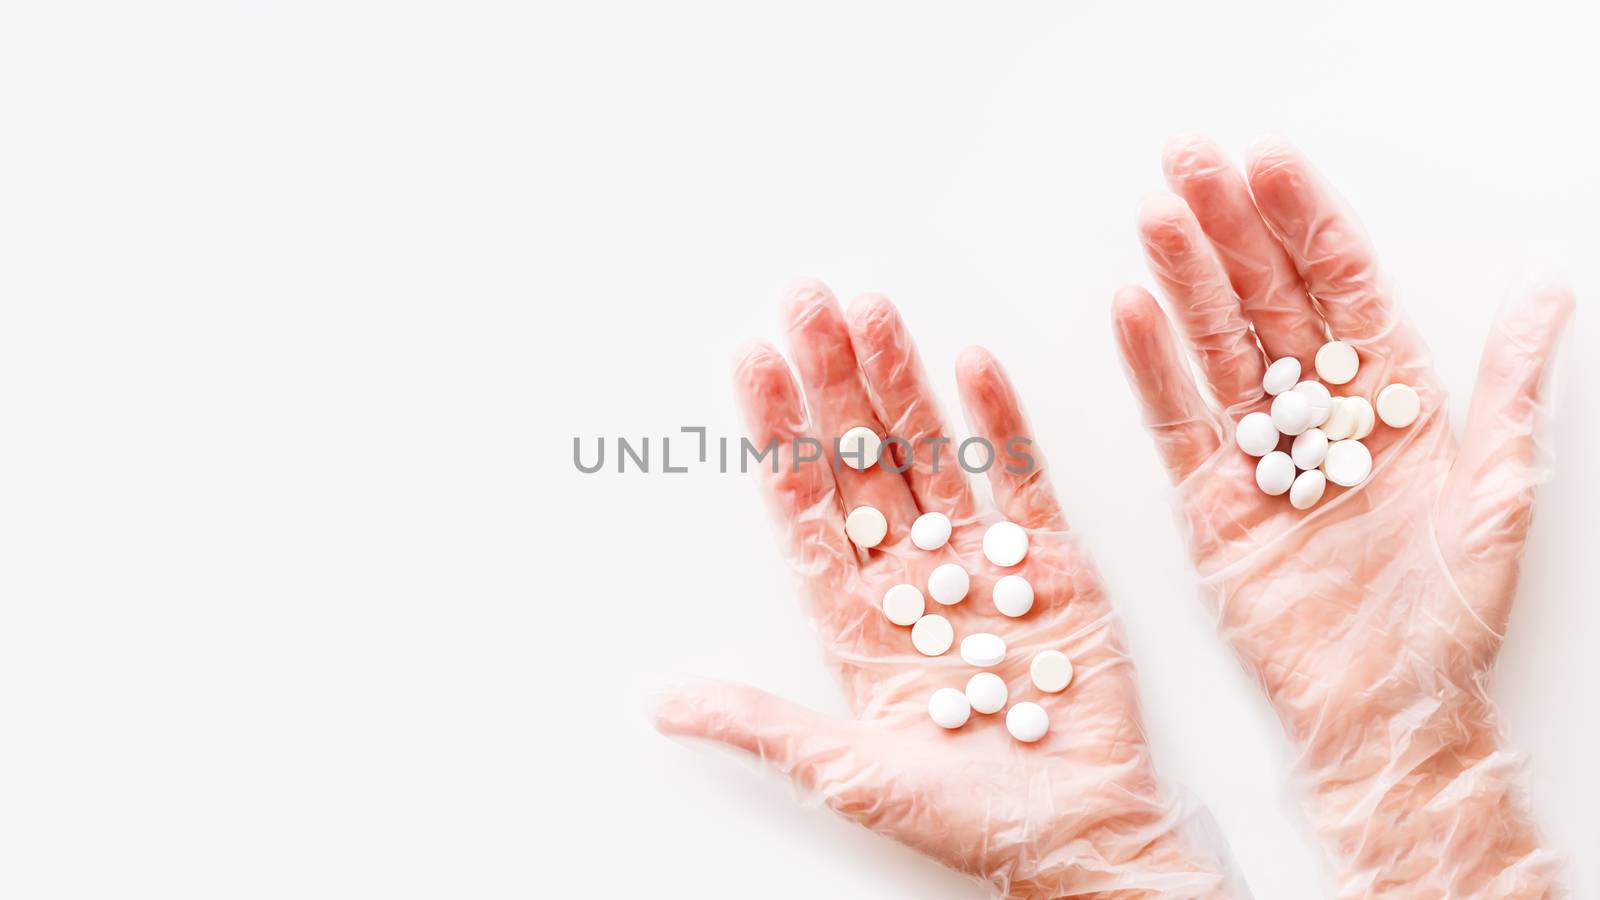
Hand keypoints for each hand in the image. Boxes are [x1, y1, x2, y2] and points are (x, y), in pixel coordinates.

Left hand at [654, 283, 1236, 897]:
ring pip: (930, 453)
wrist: (1082, 836)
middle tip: (804, 302)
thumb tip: (660, 703)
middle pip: (861, 460)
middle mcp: (912, 578)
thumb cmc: (965, 818)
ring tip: (870, 310)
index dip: (777, 433)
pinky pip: (1019, 478)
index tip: (753, 364)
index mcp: (857, 619)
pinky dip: (998, 422)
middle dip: (830, 382)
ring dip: (900, 382)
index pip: (806, 506)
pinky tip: (970, 364)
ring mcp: (981, 562)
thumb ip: (756, 724)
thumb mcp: (845, 771)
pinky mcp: (1051, 562)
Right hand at [1113, 136, 1570, 897]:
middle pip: (1267, 299)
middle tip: (1188, 162)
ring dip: (1182, 278)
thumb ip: (1509, 389)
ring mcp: (1260, 453)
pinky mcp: (1209, 500)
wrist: (1384, 710)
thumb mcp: (1500, 494)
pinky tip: (1131, 309)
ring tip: (1153, 214)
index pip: (1342, 287)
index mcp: (1393, 400)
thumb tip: (1545, 289)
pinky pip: (1177, 420)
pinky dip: (1152, 366)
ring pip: (1216, 346)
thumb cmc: (1449, 615)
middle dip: (1228, 227)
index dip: (1306, 223)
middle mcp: (1321, 414)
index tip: (1270, 164)